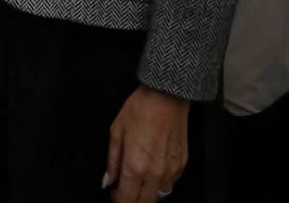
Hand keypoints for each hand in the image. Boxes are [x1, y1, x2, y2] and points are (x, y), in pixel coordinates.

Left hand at [104, 85, 188, 201]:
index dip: (118, 199)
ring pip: (158, 196)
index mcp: (135, 166)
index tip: (114, 193)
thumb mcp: (116, 131)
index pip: (126, 199)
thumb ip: (112, 160)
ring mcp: (170, 172)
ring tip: (138, 180)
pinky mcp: (181, 166)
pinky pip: (169, 184)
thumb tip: (108, 179)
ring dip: (146, 193)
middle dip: (131, 199)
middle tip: (124, 189)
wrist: (165, 97)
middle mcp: (154, 174)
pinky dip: (160, 183)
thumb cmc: (141, 109)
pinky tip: (152, 170)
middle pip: (143, 202)